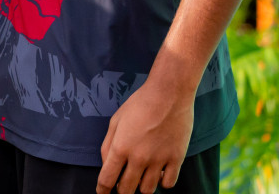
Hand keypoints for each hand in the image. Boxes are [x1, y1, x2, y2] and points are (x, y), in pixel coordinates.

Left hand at [96, 75, 194, 193]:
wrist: (169, 94)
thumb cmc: (140, 104)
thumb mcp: (116, 120)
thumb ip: (108, 145)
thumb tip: (107, 165)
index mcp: (120, 147)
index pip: (107, 180)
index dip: (102, 191)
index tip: (103, 193)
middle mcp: (138, 158)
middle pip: (126, 190)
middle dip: (122, 192)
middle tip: (123, 186)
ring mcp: (158, 160)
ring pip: (147, 190)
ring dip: (141, 187)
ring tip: (142, 176)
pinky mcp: (176, 159)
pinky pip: (169, 184)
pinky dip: (163, 182)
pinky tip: (159, 173)